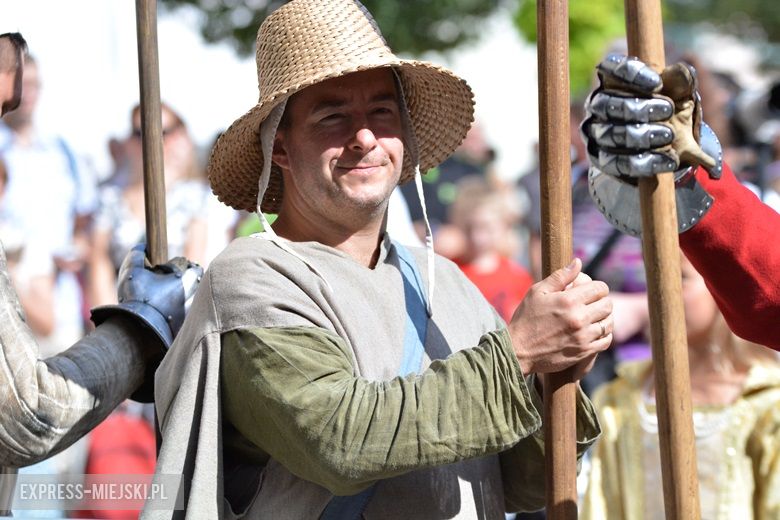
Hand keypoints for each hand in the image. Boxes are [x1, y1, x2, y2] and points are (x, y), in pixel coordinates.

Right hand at [91, 244, 202, 348]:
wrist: (136, 330)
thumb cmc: (136, 298)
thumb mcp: (132, 271)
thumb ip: (137, 255)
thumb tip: (143, 246)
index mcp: (186, 280)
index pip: (193, 267)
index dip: (181, 266)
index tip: (168, 270)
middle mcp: (194, 296)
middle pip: (196, 283)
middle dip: (185, 281)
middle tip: (169, 283)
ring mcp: (192, 313)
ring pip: (193, 300)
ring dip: (184, 297)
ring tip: (167, 298)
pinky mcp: (186, 327)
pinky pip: (188, 316)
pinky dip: (180, 312)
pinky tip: (166, 313)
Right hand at [508, 258, 612, 379]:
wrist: (518, 351)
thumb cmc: (526, 319)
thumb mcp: (537, 292)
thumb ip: (560, 276)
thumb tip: (578, 262)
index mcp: (569, 300)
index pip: (600, 288)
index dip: (598, 287)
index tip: (592, 290)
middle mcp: (579, 318)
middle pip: (607, 305)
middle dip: (603, 301)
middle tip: (594, 303)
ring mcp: (583, 336)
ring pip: (609, 323)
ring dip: (605, 318)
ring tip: (595, 317)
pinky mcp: (584, 352)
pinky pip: (606, 341)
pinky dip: (604, 334)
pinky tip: (595, 331)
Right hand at [581, 54, 719, 179]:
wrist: (669, 147)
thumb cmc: (669, 111)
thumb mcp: (680, 94)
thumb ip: (681, 81)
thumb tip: (680, 70)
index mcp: (613, 81)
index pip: (610, 69)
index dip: (631, 74)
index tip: (658, 83)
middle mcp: (598, 106)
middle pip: (606, 104)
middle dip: (637, 108)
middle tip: (668, 110)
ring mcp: (597, 134)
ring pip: (610, 134)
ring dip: (640, 135)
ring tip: (668, 135)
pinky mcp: (602, 160)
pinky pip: (616, 163)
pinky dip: (643, 162)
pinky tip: (667, 160)